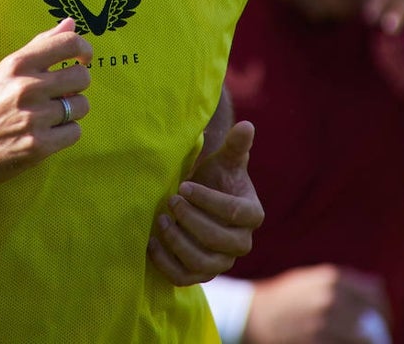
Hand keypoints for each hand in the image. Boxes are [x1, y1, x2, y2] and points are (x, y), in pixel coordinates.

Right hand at [0, 18, 91, 187]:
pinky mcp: (38, 146)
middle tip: (61, 93)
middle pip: (82, 77)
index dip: (84, 49)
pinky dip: (65, 133)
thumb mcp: (6, 69)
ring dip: (71, 111)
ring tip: (49, 115)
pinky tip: (47, 133)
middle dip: (76, 86)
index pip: (68, 44)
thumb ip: (40, 45)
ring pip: (81, 106)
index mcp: (18, 64)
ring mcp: (33, 118)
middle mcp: (26, 88)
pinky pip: (75, 132)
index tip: (83, 58)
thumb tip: (71, 23)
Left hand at [148, 121, 263, 285]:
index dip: (208, 200)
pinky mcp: (201, 274)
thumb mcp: (224, 160)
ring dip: (178, 242)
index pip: (235, 213)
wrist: (198, 199)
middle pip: (218, 240)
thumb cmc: (213, 178)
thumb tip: (246, 125)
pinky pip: (184, 278)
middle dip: (191, 220)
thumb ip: (236, 145)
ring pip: (202, 263)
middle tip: (170, 201)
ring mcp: (222, 262)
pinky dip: (165, 264)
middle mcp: (241, 243)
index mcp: (252, 214)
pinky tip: (151, 243)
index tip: (184, 186)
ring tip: (160, 221)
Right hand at [243, 265, 389, 343]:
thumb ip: (341, 284)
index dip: (383, 312)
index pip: (376, 296)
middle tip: (376, 341)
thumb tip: (378, 291)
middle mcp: (331, 298)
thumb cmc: (284, 301)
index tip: (382, 324)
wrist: (251, 318)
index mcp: (331, 278)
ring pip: (364, 341)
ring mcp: (324, 324)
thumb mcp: (310, 281)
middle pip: (373, 323)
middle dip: (377, 334)